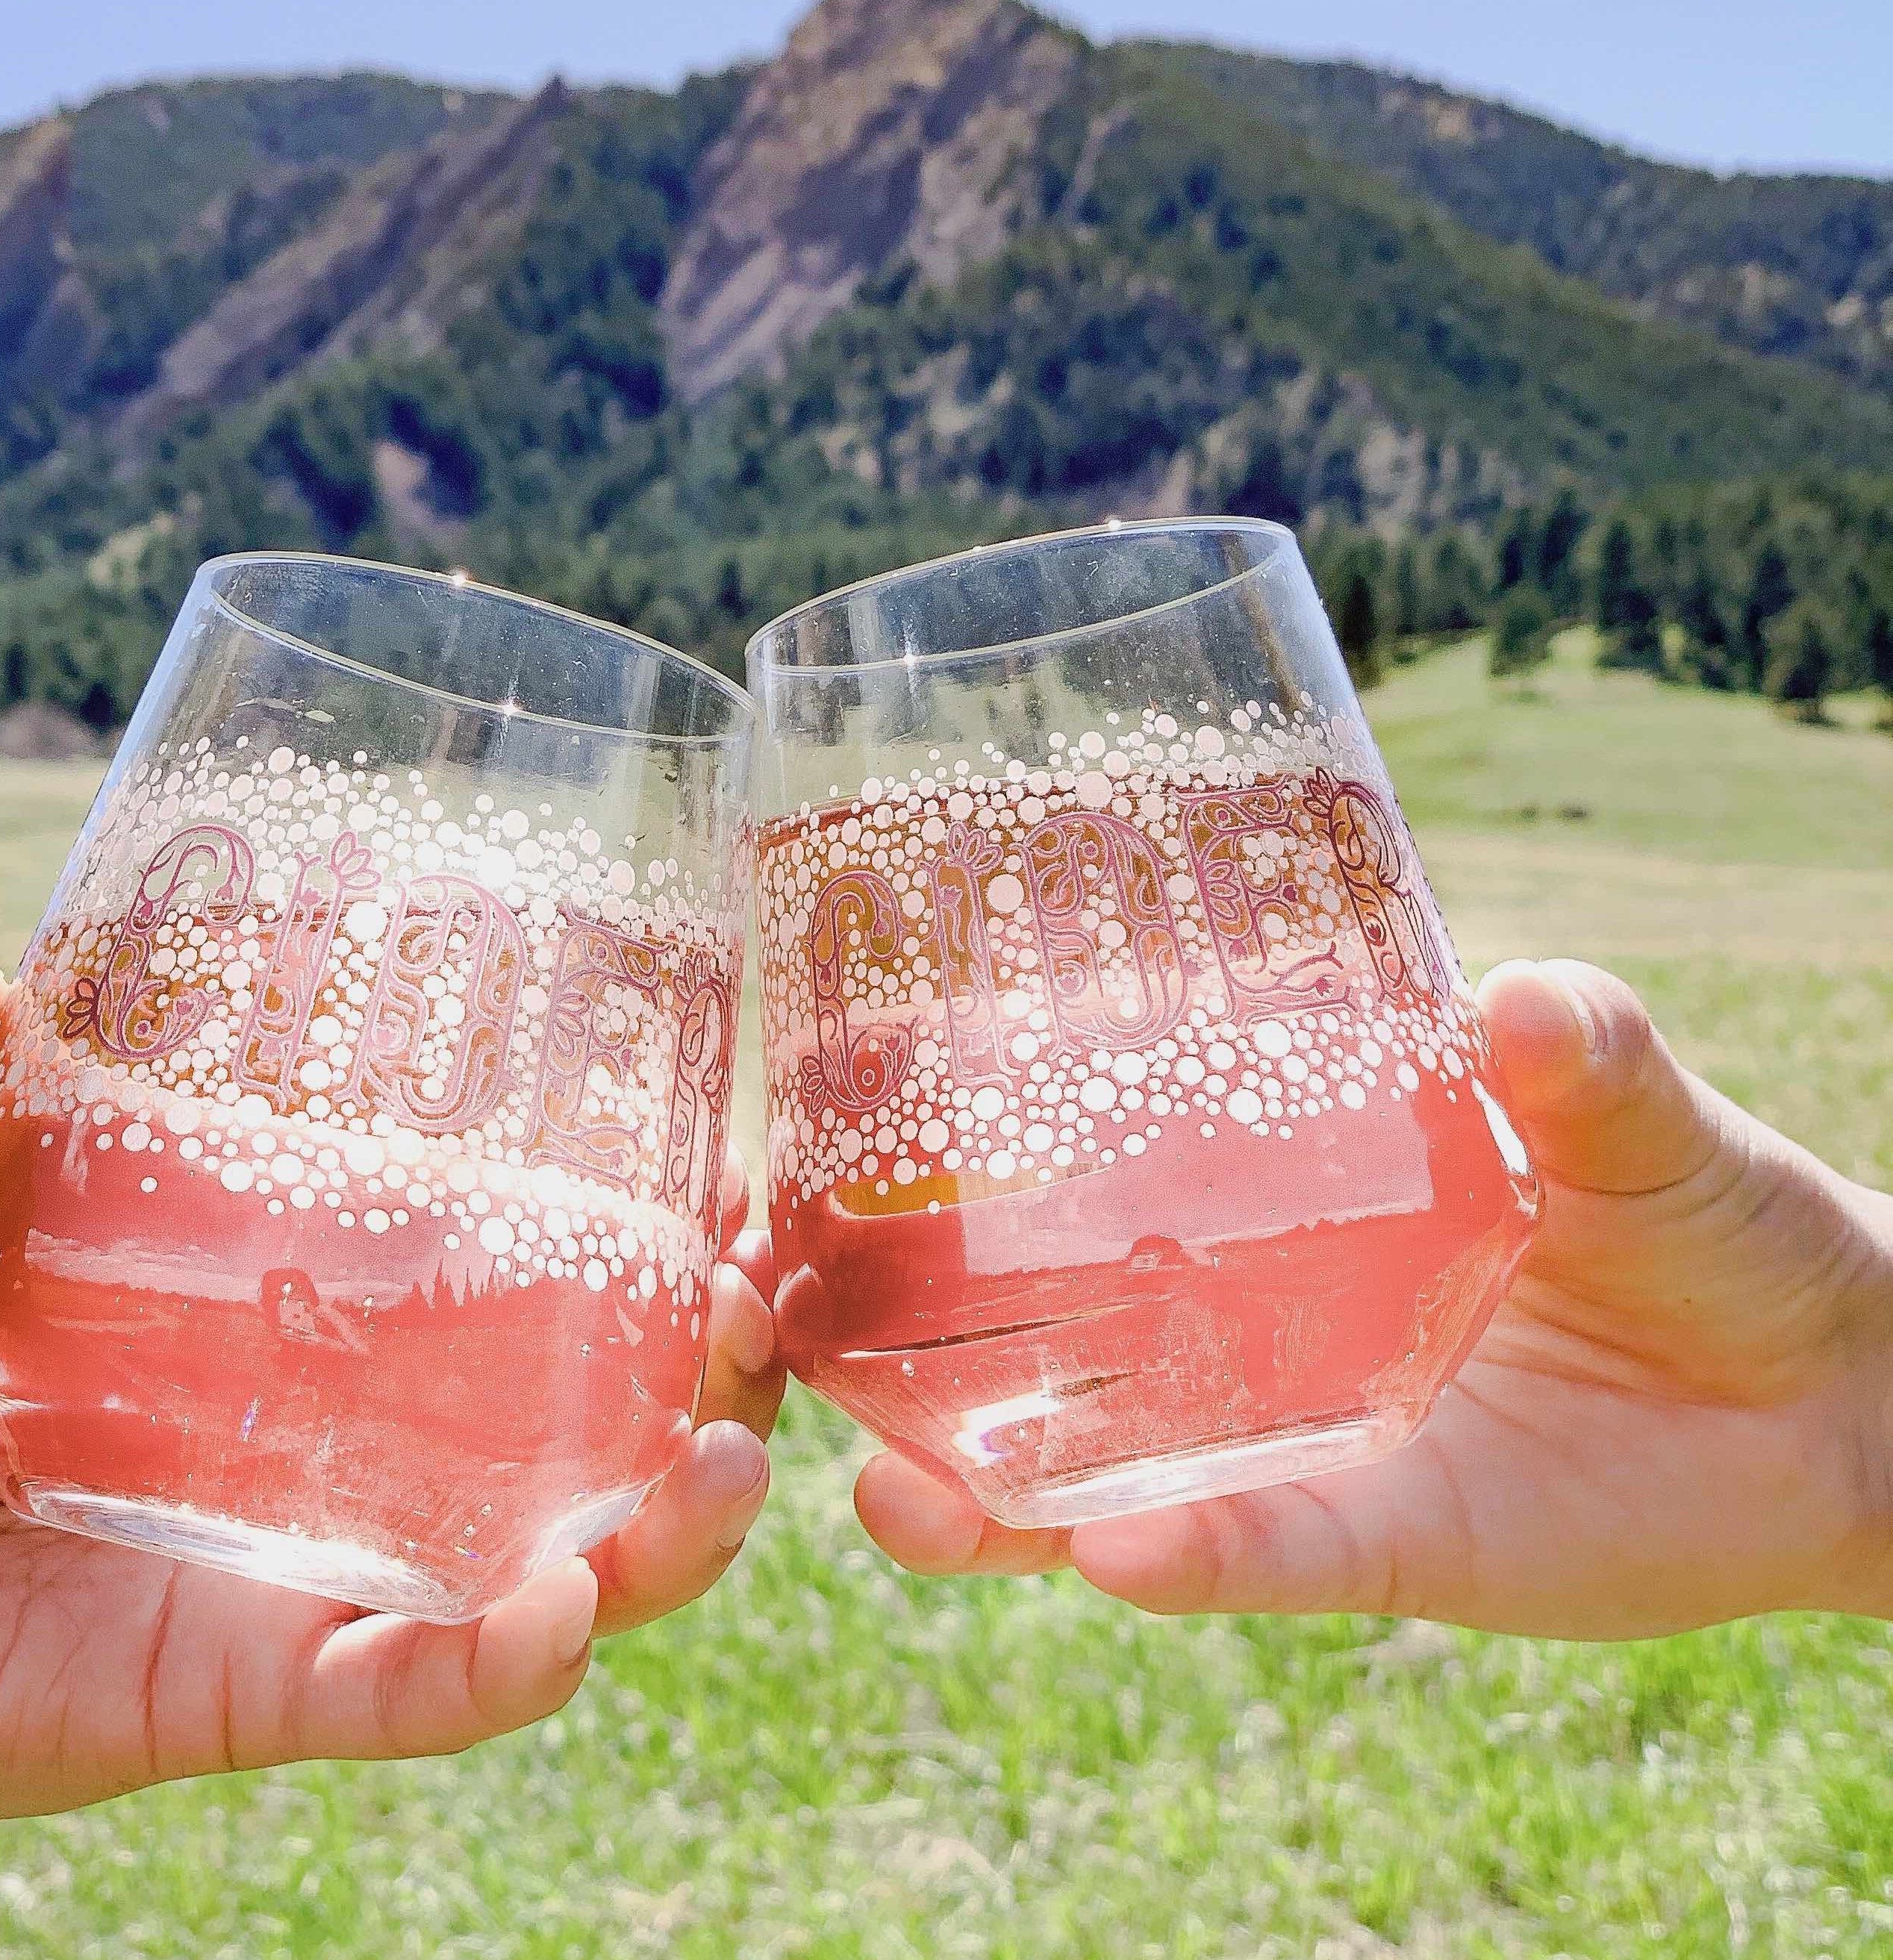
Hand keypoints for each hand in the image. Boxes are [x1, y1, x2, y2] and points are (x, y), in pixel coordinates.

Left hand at [0, 967, 781, 1899]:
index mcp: (299, 1316)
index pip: (503, 1265)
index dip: (634, 1223)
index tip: (728, 1155)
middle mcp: (345, 1441)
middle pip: (576, 1414)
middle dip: (700, 1372)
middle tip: (753, 1294)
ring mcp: (318, 1567)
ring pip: (546, 1563)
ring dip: (660, 1527)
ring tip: (724, 1462)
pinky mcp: (259, 1684)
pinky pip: (412, 1691)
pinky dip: (497, 1666)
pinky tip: (555, 1610)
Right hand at [856, 958, 1892, 1640]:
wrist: (1838, 1396)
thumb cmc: (1717, 1222)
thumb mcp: (1641, 1123)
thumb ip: (1589, 1068)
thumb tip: (1527, 995)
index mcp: (1265, 1194)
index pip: (1070, 1181)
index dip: (928, 1182)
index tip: (797, 1163)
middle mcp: (1246, 1322)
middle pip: (1035, 1345)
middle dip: (896, 1355)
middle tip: (766, 1327)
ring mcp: (1297, 1437)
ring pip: (1107, 1483)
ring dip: (999, 1496)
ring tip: (893, 1495)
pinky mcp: (1379, 1541)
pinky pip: (1266, 1555)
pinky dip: (1194, 1555)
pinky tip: (1112, 1553)